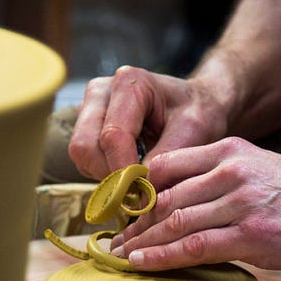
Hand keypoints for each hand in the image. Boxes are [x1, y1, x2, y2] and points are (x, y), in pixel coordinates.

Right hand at [68, 65, 228, 179]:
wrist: (196, 105)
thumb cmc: (198, 113)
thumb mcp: (193, 133)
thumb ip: (164, 160)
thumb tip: (139, 193)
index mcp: (129, 84)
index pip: (113, 135)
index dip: (124, 172)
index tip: (143, 196)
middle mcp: (101, 92)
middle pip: (85, 146)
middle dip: (112, 176)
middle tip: (141, 192)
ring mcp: (89, 108)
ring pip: (81, 156)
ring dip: (107, 177)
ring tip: (140, 179)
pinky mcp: (86, 127)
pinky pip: (84, 161)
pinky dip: (105, 174)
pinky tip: (131, 171)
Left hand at [110, 137, 280, 273]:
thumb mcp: (266, 170)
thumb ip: (227, 180)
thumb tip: (190, 203)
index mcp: (232, 150)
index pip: (166, 165)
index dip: (138, 189)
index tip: (123, 209)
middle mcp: (231, 170)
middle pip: (164, 194)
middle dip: (133, 220)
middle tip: (112, 238)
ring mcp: (241, 201)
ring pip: (172, 220)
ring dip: (140, 240)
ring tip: (119, 255)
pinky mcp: (252, 235)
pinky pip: (193, 246)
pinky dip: (161, 256)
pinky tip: (141, 262)